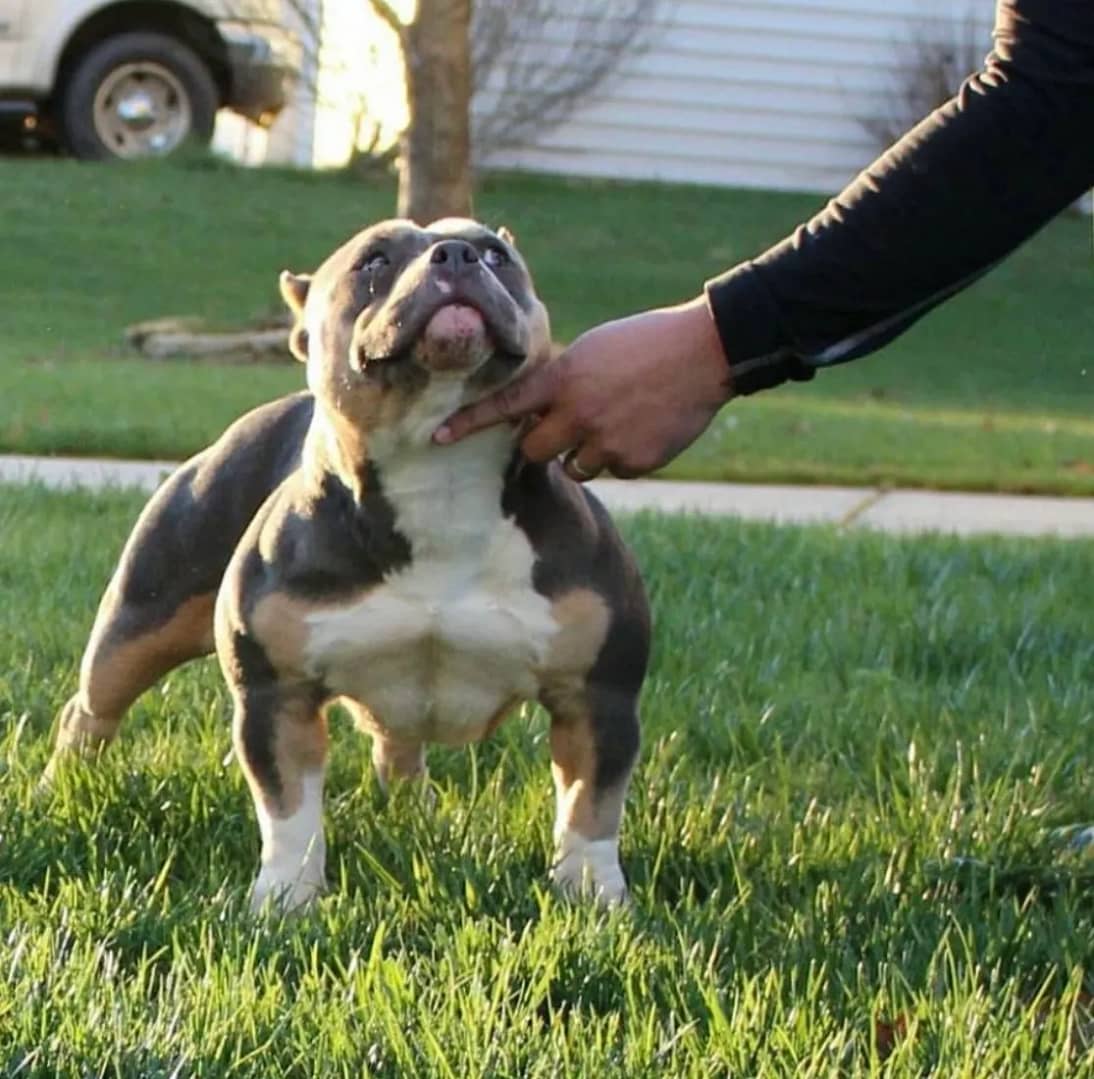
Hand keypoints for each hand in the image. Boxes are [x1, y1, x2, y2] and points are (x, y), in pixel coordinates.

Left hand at [433, 296, 732, 478]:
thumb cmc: (645, 342)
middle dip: (544, 446)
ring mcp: (607, 441)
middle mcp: (578, 413)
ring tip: (617, 421)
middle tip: (566, 429)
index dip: (468, 424)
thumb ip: (560, 381)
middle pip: (535, 452)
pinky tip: (644, 428)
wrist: (704, 353)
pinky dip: (624, 456)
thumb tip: (537, 412)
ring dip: (586, 453)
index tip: (436, 439)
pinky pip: (615, 470)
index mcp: (563, 378)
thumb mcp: (592, 350)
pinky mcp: (636, 461)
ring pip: (576, 467)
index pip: (503, 406)